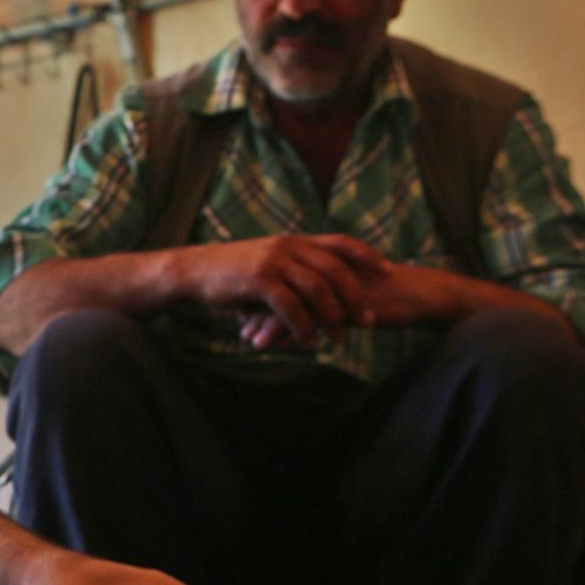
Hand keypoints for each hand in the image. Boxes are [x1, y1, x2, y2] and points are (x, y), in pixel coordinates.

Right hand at [183, 234, 385, 347]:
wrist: (195, 271)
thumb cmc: (233, 273)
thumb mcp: (269, 263)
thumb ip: (295, 270)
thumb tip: (322, 289)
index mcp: (295, 241)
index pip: (341, 242)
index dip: (368, 255)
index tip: (389, 271)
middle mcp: (288, 247)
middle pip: (336, 269)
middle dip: (356, 297)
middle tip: (368, 321)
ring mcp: (274, 262)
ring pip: (318, 289)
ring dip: (332, 318)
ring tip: (339, 340)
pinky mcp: (258, 281)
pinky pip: (291, 306)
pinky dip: (303, 327)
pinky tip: (309, 342)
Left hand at [239, 261, 470, 347]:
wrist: (423, 294)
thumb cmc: (392, 295)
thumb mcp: (355, 292)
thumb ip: (331, 297)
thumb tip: (311, 311)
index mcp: (326, 263)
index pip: (285, 276)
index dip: (265, 294)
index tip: (245, 310)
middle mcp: (325, 269)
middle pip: (280, 287)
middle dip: (257, 308)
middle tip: (239, 327)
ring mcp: (332, 284)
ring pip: (289, 303)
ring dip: (266, 323)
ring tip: (249, 341)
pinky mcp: (341, 301)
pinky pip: (305, 319)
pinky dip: (283, 332)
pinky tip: (270, 347)